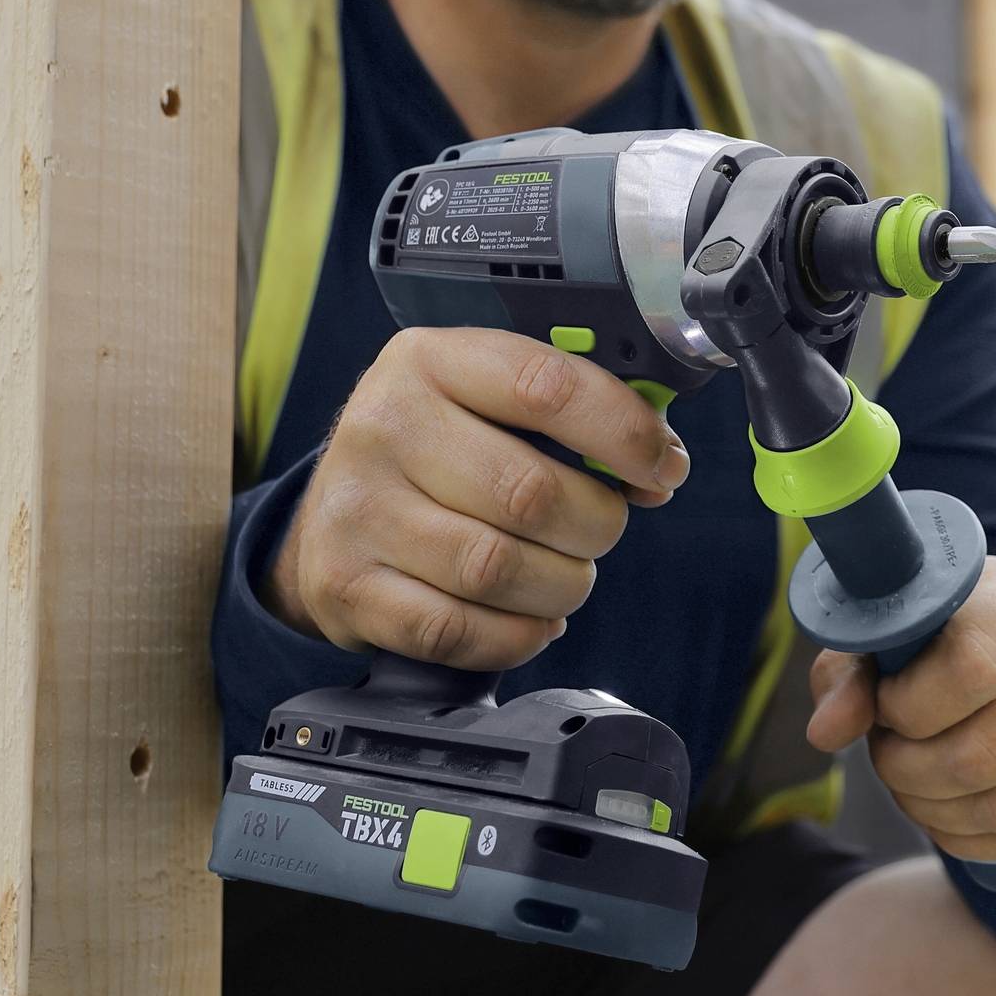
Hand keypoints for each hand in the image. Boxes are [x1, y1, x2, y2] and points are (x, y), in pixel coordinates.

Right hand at [265, 327, 692, 669]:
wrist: (331, 511)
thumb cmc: (437, 450)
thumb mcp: (487, 399)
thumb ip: (572, 413)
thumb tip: (658, 462)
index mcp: (429, 360)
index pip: (546, 386)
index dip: (625, 433)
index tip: (663, 466)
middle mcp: (381, 426)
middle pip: (529, 493)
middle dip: (595, 523)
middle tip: (601, 527)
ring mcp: (355, 510)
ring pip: (496, 570)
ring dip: (560, 585)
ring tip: (566, 574)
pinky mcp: (344, 587)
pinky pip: (458, 630)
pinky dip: (516, 635)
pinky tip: (530, 617)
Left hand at [805, 556, 995, 867]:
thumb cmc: (947, 635)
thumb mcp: (890, 635)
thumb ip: (851, 674)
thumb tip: (826, 732)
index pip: (972, 672)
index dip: (910, 708)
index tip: (888, 704)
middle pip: (982, 756)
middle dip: (910, 772)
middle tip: (889, 755)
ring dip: (936, 810)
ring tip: (914, 782)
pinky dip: (975, 841)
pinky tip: (950, 813)